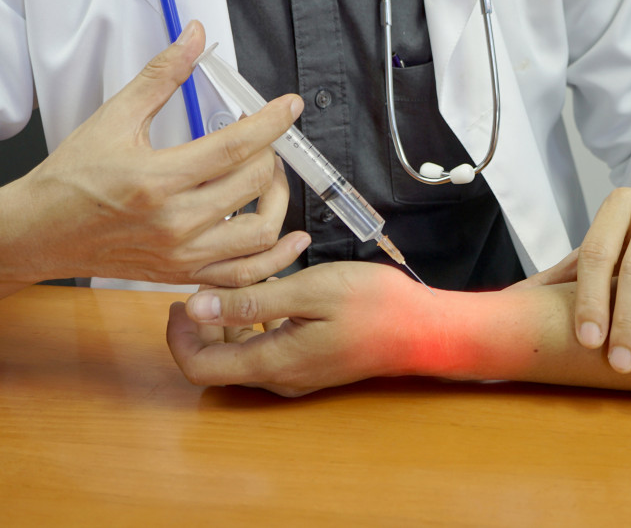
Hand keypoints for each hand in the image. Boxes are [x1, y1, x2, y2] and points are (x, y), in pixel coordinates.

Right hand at [1, 20, 308, 290]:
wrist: (39, 232)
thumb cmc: (72, 179)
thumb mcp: (114, 118)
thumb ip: (161, 76)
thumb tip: (194, 38)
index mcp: (157, 179)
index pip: (234, 146)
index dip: (270, 123)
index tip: (290, 108)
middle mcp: (174, 222)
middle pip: (252, 184)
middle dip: (270, 154)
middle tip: (264, 141)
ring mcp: (181, 254)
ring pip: (260, 233)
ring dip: (278, 201)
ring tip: (269, 180)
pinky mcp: (184, 274)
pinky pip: (245, 275)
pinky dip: (275, 258)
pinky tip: (290, 238)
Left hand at [166, 263, 425, 395]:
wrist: (426, 330)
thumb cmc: (375, 305)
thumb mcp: (309, 291)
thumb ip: (250, 301)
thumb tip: (195, 308)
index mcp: (273, 362)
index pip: (199, 367)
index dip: (177, 337)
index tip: (179, 300)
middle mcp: (281, 376)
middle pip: (217, 362)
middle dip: (202, 325)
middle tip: (206, 283)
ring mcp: (299, 373)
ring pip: (242, 355)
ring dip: (230, 321)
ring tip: (241, 280)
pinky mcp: (314, 362)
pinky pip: (268, 348)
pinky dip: (257, 322)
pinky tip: (273, 292)